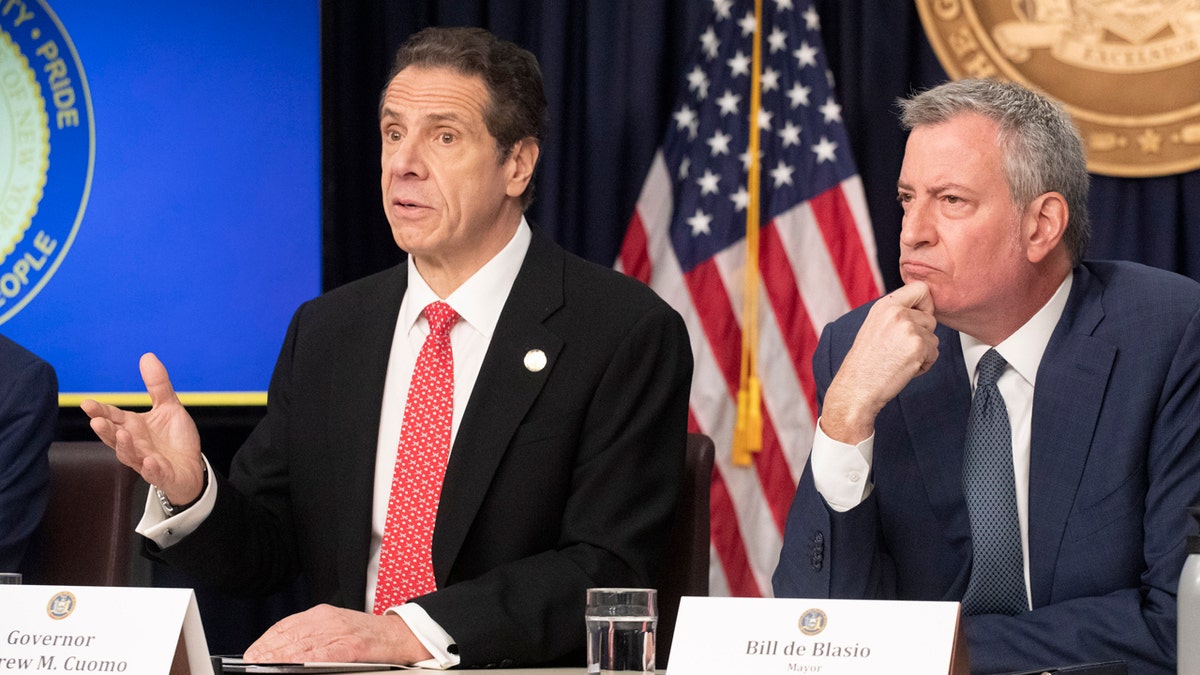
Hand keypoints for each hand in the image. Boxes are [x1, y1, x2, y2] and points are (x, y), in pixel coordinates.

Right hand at [79, 352, 204, 504]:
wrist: (191, 467)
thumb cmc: (174, 439)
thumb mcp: (168, 407)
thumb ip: (157, 385)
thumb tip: (147, 356)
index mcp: (133, 427)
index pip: (113, 417)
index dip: (100, 411)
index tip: (87, 404)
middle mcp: (135, 445)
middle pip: (115, 438)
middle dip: (105, 430)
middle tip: (96, 421)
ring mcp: (147, 461)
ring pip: (130, 456)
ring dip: (124, 446)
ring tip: (121, 435)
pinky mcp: (163, 474)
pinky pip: (155, 473)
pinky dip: (151, 468)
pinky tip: (150, 461)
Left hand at [243, 605, 433, 663]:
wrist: (400, 636)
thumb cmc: (368, 637)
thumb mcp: (336, 629)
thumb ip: (312, 637)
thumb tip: (282, 651)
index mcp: (323, 614)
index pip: (286, 626)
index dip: (266, 641)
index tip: (251, 653)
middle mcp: (328, 620)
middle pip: (289, 636)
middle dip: (267, 651)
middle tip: (251, 661)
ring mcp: (339, 633)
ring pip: (301, 646)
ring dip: (279, 657)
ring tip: (263, 665)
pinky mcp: (351, 647)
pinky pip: (322, 654)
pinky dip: (304, 661)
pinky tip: (292, 666)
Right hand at [821, 282, 938, 443]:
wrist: (857, 387)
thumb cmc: (865, 362)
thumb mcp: (875, 326)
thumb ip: (896, 314)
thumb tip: (921, 311)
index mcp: (885, 305)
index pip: (921, 288)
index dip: (925, 304)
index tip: (917, 317)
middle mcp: (897, 313)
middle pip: (931, 318)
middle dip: (923, 335)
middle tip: (901, 348)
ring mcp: (909, 328)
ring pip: (934, 337)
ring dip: (923, 352)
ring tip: (900, 359)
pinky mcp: (918, 346)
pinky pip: (934, 353)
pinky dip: (924, 364)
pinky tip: (904, 368)